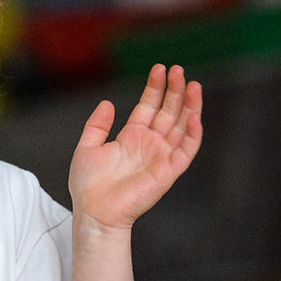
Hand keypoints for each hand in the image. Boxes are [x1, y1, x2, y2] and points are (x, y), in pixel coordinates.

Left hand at [68, 63, 203, 231]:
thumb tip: (107, 102)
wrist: (94, 212)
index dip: (155, 88)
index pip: (149, 107)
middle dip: (174, 90)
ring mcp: (161, 156)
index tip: (160, 69)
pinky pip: (186, 150)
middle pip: (168, 112)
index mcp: (132, 137)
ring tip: (192, 84)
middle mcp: (149, 144)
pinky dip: (192, 133)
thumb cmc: (88, 186)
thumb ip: (97, 125)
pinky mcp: (168, 171)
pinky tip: (193, 115)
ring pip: (182, 126)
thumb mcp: (86, 148)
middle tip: (178, 70)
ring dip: (189, 106)